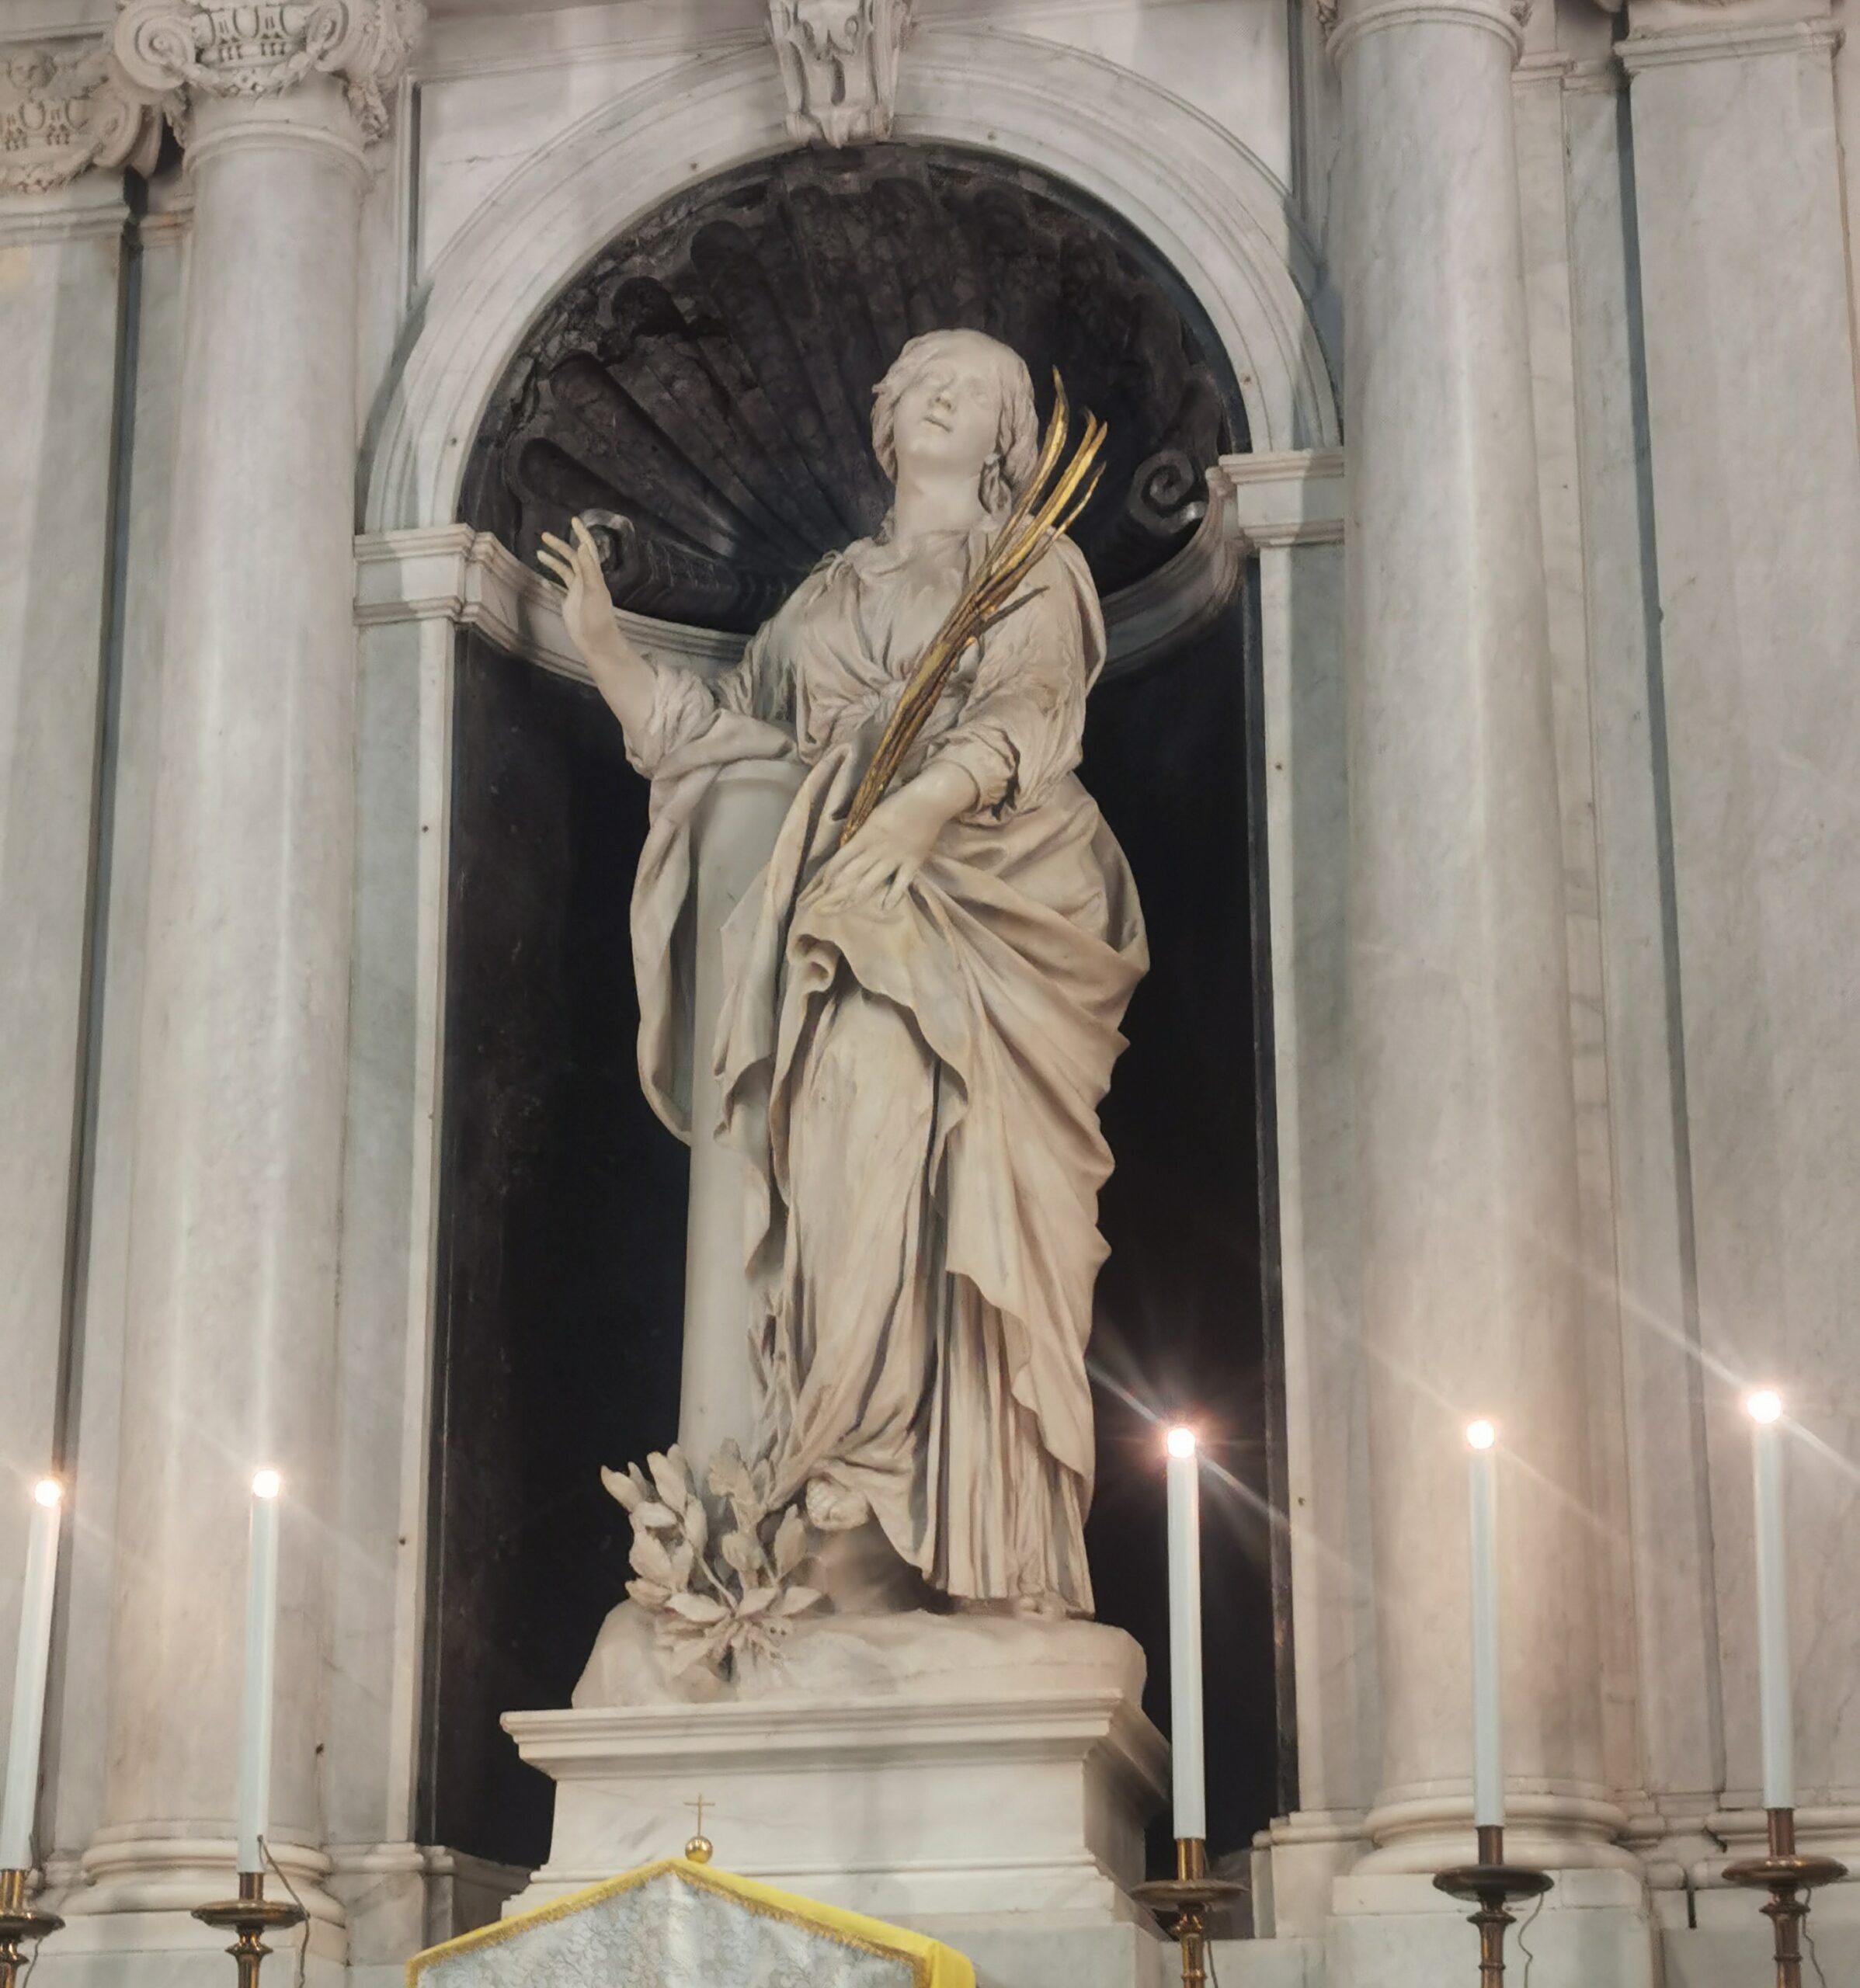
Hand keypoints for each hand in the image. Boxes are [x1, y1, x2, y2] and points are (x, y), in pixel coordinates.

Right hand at [537, 516, 622, 666]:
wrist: (596, 640)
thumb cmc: (597, 616)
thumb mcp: (594, 589)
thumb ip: (588, 568)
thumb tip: (581, 545)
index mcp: (592, 574)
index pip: (587, 549)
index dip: (581, 534)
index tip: (574, 520)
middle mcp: (585, 580)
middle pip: (571, 557)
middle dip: (559, 545)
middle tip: (543, 535)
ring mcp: (576, 591)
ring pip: (563, 571)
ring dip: (552, 561)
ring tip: (538, 553)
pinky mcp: (569, 603)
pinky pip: (558, 589)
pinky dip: (550, 582)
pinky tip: (541, 578)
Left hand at [810, 763, 977, 914]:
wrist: (930, 801)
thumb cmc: (900, 802)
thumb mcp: (874, 815)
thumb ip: (863, 834)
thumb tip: (849, 848)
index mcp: (865, 836)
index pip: (840, 859)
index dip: (828, 875)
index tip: (817, 888)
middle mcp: (876, 850)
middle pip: (851, 876)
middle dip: (834, 892)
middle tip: (820, 908)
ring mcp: (895, 859)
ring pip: (870, 882)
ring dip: (854, 897)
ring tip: (841, 909)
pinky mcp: (912, 864)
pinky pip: (901, 884)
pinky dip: (893, 896)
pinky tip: (884, 908)